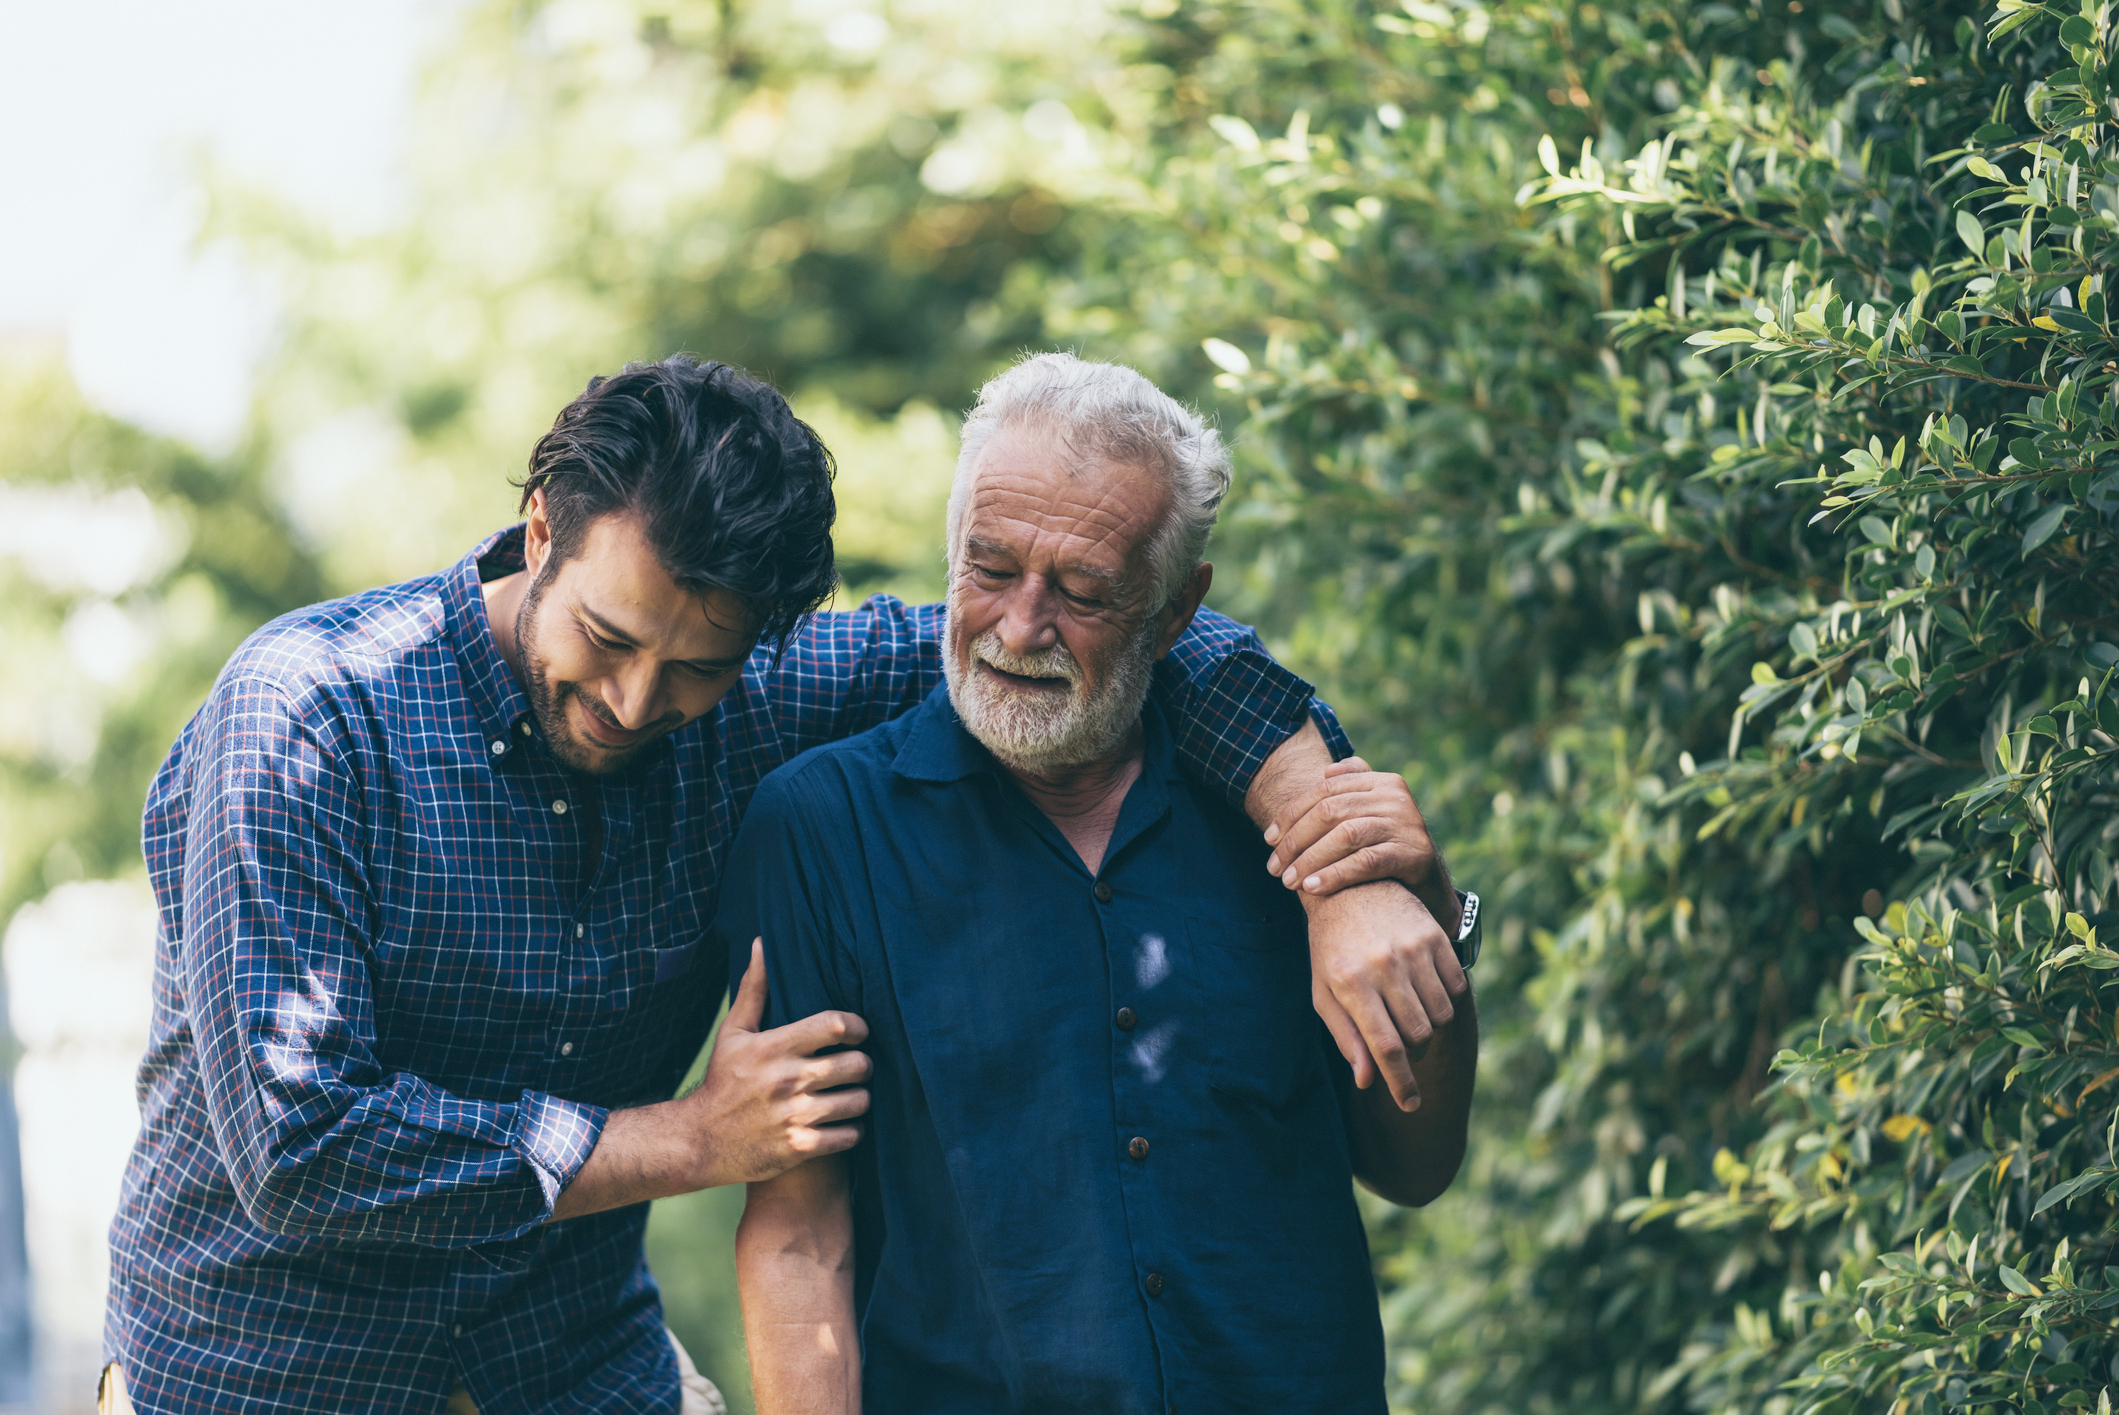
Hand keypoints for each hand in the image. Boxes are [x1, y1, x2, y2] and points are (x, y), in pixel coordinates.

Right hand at [683, 940, 872, 1187]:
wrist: (698, 1141)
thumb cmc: (722, 1081)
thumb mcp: (733, 1034)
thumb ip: (755, 989)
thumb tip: (762, 943)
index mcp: (774, 1047)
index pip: (834, 1025)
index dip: (857, 1026)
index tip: (857, 1032)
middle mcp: (786, 1080)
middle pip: (856, 1064)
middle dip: (864, 1064)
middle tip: (857, 1066)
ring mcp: (794, 1116)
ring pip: (858, 1102)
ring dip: (860, 1098)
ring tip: (851, 1095)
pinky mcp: (799, 1148)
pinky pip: (849, 1136)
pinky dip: (852, 1130)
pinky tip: (842, 1123)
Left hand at [1264, 757, 1455, 928]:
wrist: (1430, 885)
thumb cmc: (1388, 848)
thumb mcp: (1371, 815)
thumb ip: (1351, 790)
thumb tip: (1325, 772)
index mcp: (1382, 781)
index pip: (1324, 790)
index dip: (1291, 814)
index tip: (1268, 839)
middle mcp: (1396, 797)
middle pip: (1331, 811)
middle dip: (1296, 840)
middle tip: (1275, 868)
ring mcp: (1407, 824)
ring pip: (1345, 836)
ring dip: (1310, 859)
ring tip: (1289, 881)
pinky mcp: (1415, 853)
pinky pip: (1366, 862)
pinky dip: (1335, 874)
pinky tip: (1313, 888)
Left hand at [1304, 882, 1465, 1111]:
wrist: (1348, 888)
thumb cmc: (1329, 948)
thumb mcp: (1324, 992)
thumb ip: (1346, 1037)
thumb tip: (1367, 1080)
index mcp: (1351, 983)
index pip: (1385, 1047)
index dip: (1401, 1083)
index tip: (1410, 1104)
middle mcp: (1384, 965)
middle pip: (1418, 1035)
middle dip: (1412, 1051)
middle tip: (1400, 1042)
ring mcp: (1412, 948)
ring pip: (1440, 1015)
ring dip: (1429, 1026)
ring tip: (1408, 1012)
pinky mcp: (1434, 936)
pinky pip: (1456, 988)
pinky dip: (1445, 1000)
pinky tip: (1424, 990)